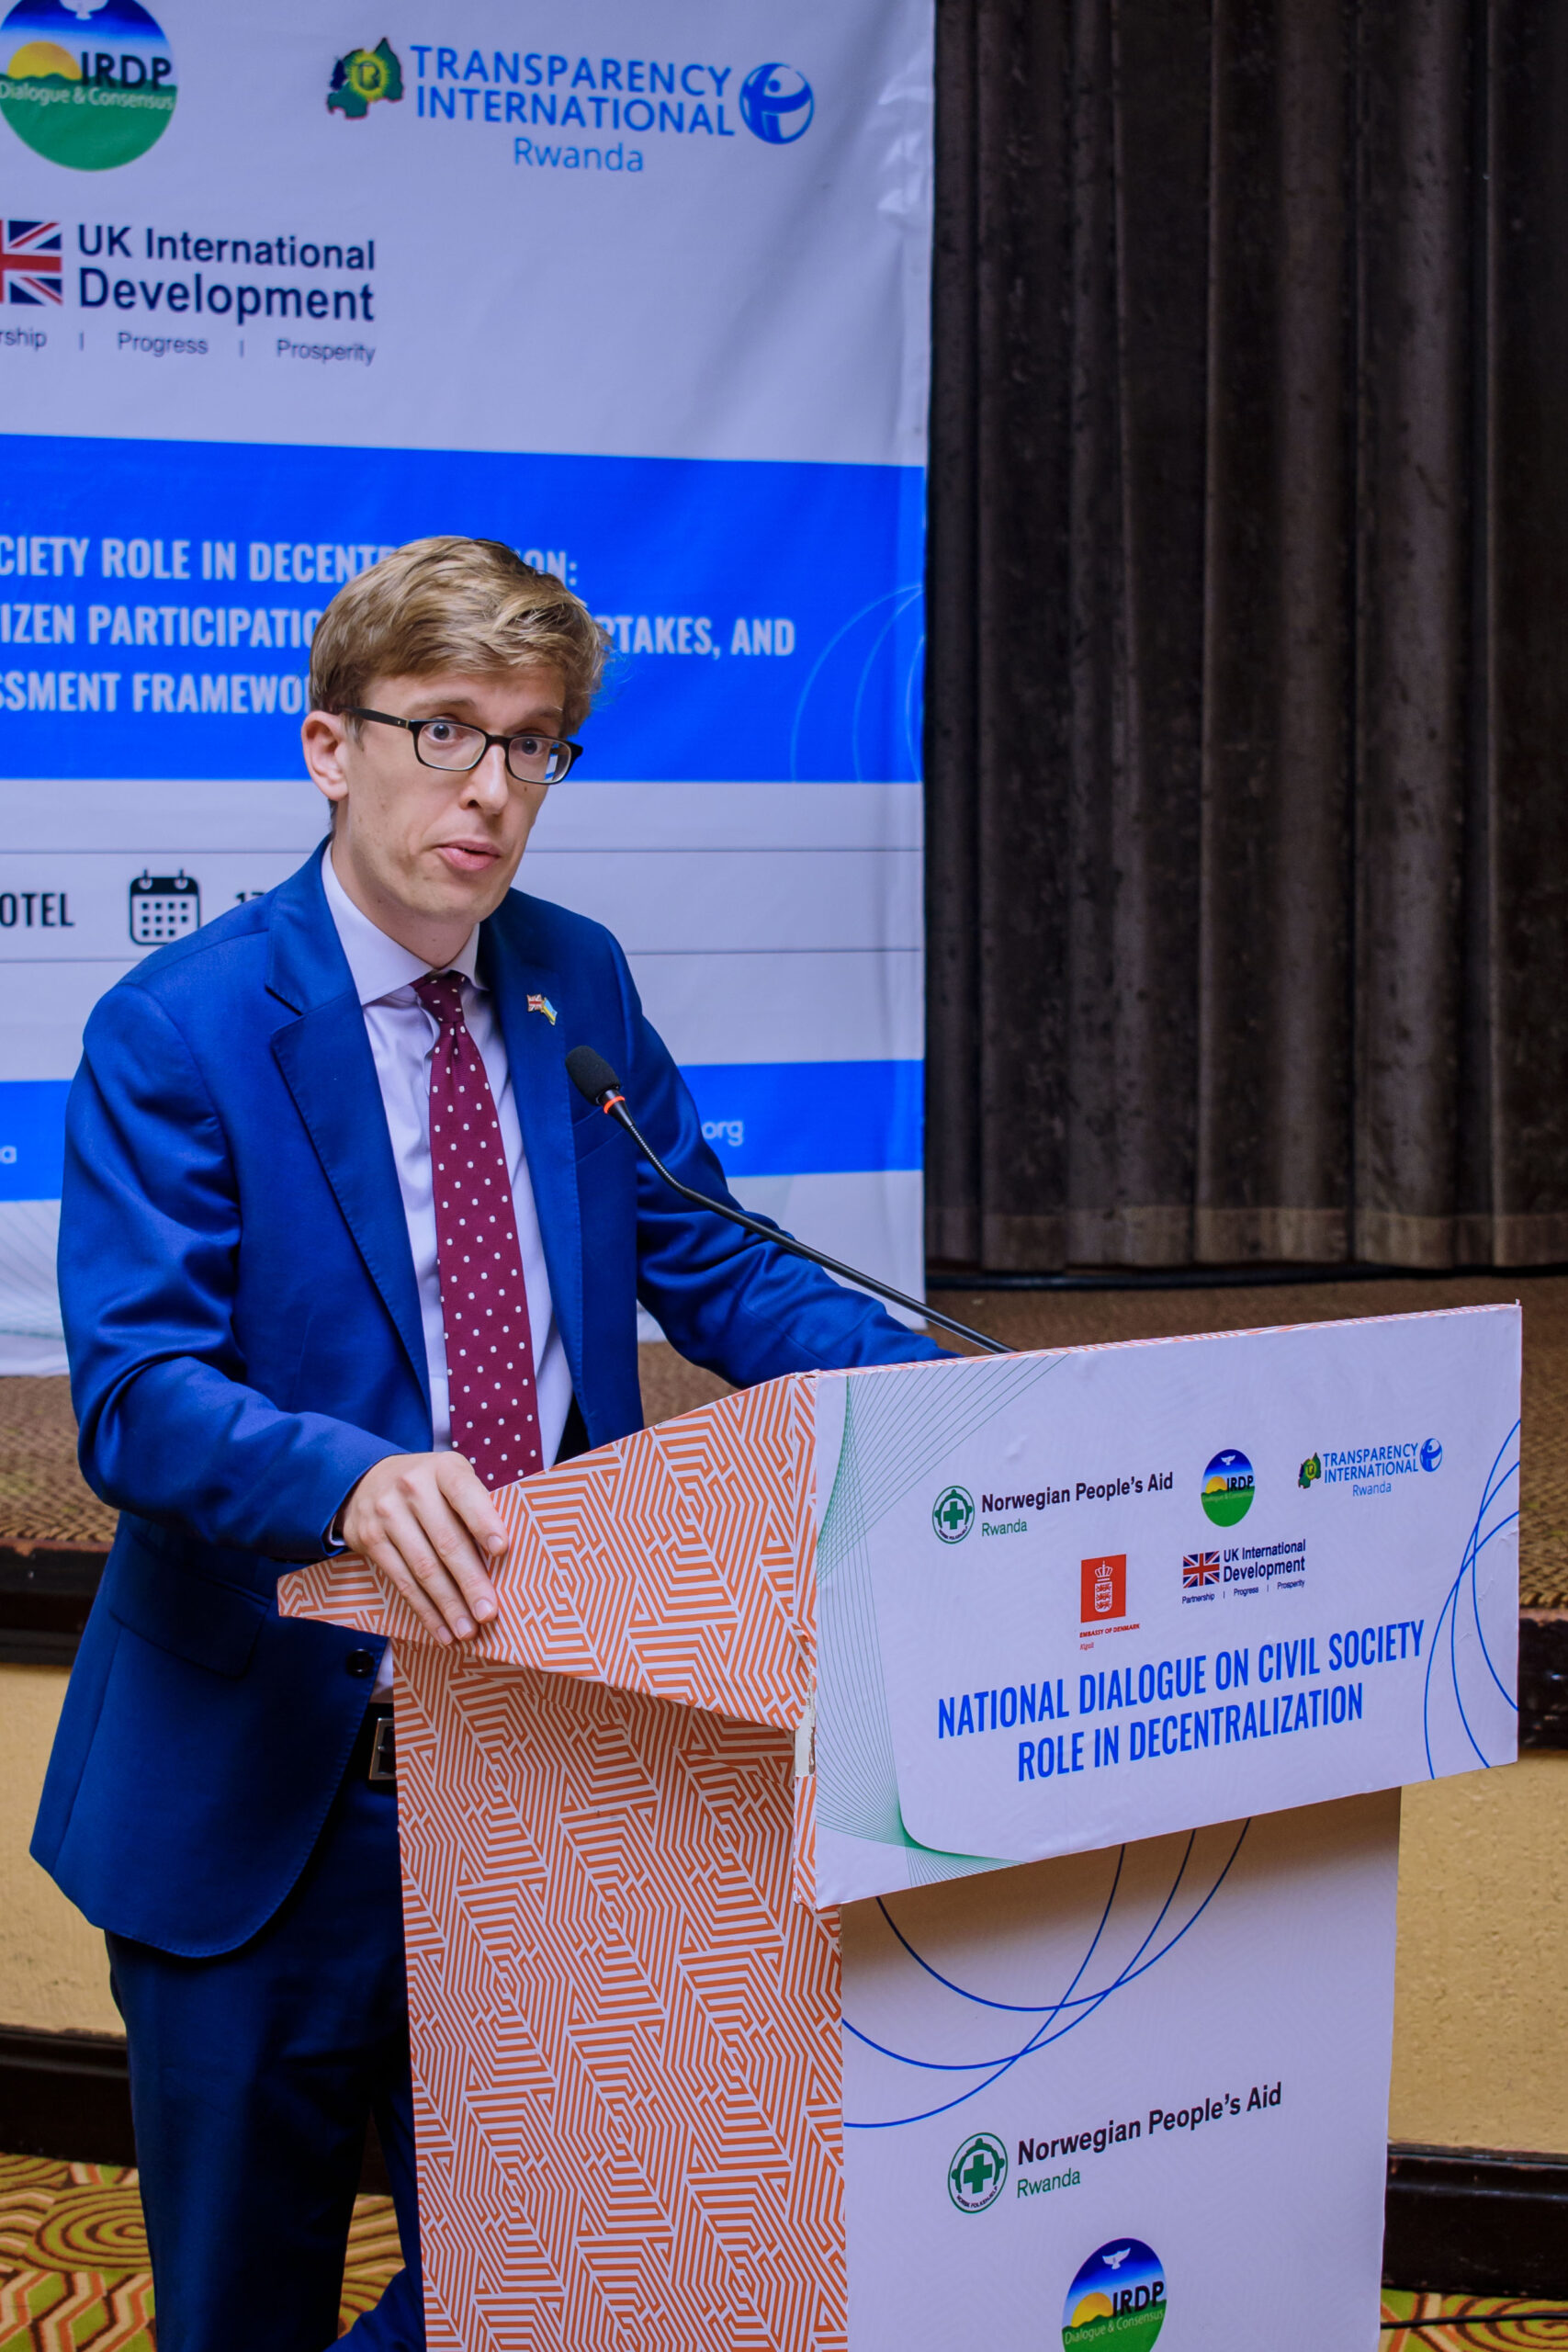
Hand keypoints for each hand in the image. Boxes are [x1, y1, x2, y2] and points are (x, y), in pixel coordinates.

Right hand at [338, 1452, 506, 1644]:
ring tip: (468, 1631)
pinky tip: (441, 1629)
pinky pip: (401, 1580)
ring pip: (423, 1567)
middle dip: (470, 1582)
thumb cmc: (428, 1487)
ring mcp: (388, 1513)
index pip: (466, 1494)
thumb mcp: (451, 1479)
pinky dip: (424, 1609)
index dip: (484, 1522)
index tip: (502, 1550)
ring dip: (448, 1605)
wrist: (365, 1481)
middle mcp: (413, 1488)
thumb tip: (506, 1559)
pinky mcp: (370, 1539)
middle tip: (489, 1613)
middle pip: (447, 1541)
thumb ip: (475, 1507)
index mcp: (444, 1469)